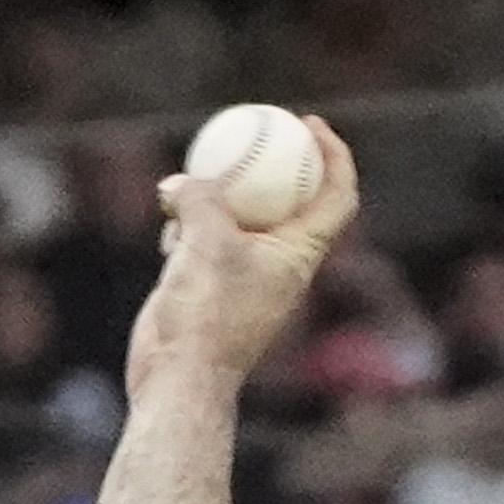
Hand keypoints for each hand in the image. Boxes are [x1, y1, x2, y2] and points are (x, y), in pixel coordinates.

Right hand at [129, 114, 360, 400]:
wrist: (179, 378)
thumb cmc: (206, 315)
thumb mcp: (207, 240)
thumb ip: (201, 199)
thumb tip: (179, 184)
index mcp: (298, 255)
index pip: (335, 198)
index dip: (334, 156)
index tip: (310, 125)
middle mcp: (278, 264)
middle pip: (288, 199)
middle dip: (273, 161)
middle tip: (254, 126)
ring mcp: (243, 275)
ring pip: (239, 217)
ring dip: (218, 191)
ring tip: (196, 173)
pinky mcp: (210, 286)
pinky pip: (203, 239)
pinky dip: (188, 222)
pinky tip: (168, 215)